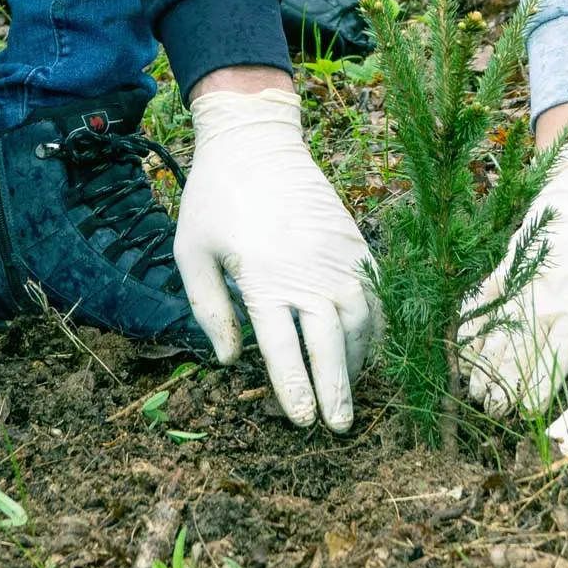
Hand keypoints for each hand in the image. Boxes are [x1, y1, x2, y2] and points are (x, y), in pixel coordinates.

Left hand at [174, 89, 376, 432]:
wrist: (256, 141)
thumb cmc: (214, 198)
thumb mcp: (191, 253)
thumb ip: (208, 309)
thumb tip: (227, 360)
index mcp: (263, 278)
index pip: (285, 349)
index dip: (296, 390)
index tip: (304, 421)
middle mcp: (308, 272)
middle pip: (330, 344)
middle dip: (337, 390)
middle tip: (339, 426)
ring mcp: (337, 257)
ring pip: (359, 323)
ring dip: (357, 362)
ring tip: (349, 391)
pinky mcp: (354, 244)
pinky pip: (374, 295)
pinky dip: (375, 326)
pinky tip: (367, 346)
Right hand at [461, 139, 567, 416]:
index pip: (555, 354)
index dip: (539, 385)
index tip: (527, 411)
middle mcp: (544, 296)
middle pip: (519, 351)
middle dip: (505, 385)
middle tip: (494, 413)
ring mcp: (519, 281)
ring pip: (495, 332)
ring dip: (483, 365)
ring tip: (475, 394)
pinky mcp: (505, 268)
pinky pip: (482, 303)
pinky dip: (469, 328)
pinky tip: (460, 352)